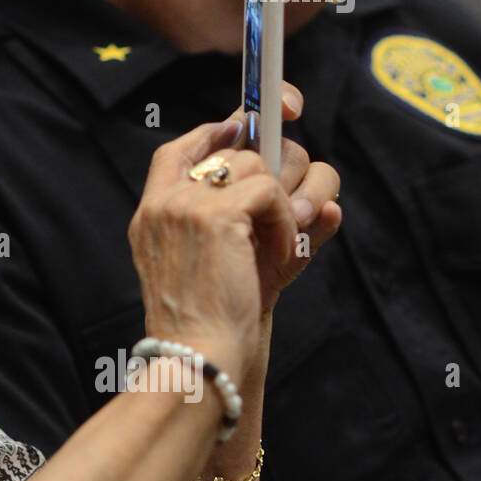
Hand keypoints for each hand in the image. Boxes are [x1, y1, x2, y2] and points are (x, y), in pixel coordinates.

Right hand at [127, 84, 339, 381]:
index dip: (216, 129)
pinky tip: (281, 252)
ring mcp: (183, 204)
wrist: (199, 358)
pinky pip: (269, 190)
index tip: (247, 122)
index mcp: (153, 214)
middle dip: (279, 173)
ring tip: (284, 243)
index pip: (179, 149)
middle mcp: (162, 202)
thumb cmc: (215, 323)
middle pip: (235, 151)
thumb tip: (327, 202)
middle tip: (295, 211)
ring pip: (257, 164)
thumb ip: (266, 228)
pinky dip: (287, 219)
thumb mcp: (234, 266)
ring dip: (285, 202)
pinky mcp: (213, 214)